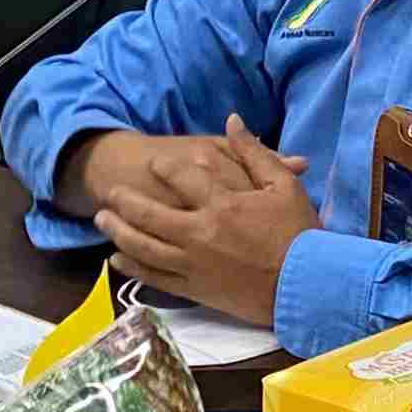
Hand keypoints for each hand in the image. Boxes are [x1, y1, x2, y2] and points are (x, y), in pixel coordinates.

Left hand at [97, 113, 319, 326]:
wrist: (308, 288)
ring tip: (103, 220)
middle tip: (110, 191)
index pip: (183, 178)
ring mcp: (194, 265)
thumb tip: (232, 121)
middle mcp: (200, 234)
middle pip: (151, 214)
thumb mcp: (283, 184)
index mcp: (222, 204)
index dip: (164, 168)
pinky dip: (134, 268)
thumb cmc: (299, 234)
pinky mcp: (196, 290)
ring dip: (120, 232)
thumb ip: (254, 152)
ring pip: (146, 247)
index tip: (153, 162)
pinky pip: (156, 278)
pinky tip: (118, 259)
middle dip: (127, 201)